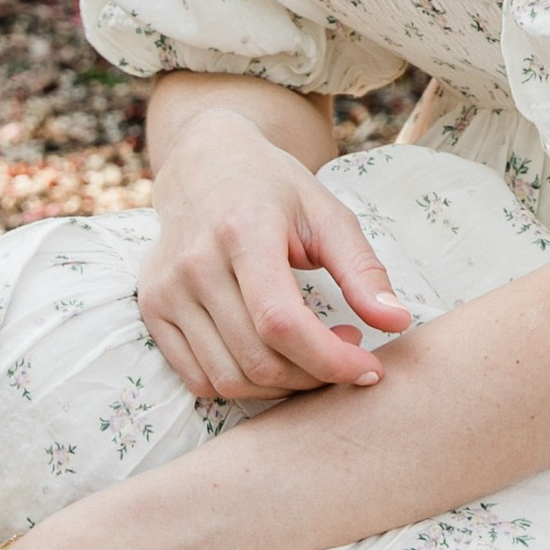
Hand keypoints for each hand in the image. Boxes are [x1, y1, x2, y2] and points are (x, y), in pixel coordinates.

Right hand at [139, 106, 411, 401]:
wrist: (203, 163)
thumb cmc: (273, 188)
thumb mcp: (327, 214)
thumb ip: (362, 270)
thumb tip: (397, 322)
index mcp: (243, 232)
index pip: (282, 323)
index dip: (330, 360)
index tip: (369, 368)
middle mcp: (195, 264)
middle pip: (258, 359)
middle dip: (314, 374)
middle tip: (345, 350)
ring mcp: (166, 290)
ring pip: (228, 378)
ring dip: (282, 386)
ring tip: (312, 352)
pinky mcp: (152, 309)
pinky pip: (198, 378)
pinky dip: (242, 385)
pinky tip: (271, 357)